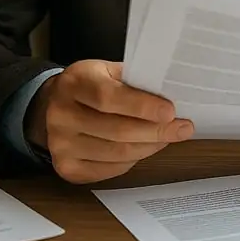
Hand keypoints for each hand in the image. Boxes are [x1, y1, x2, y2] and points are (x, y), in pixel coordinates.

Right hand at [25, 60, 193, 183]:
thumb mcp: (108, 70)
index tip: (170, 111)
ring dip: (149, 147)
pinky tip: (145, 148)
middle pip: (116, 130)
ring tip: (168, 137)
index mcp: (74, 82)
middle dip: (156, 131)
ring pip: (116, 153)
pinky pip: (109, 170)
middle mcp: (61, 114)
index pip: (108, 97)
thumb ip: (134, 80)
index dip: (142, 106)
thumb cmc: (92, 85)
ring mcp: (60, 144)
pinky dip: (133, 160)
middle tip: (182, 128)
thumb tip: (172, 94)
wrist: (56, 104)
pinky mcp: (65, 167)